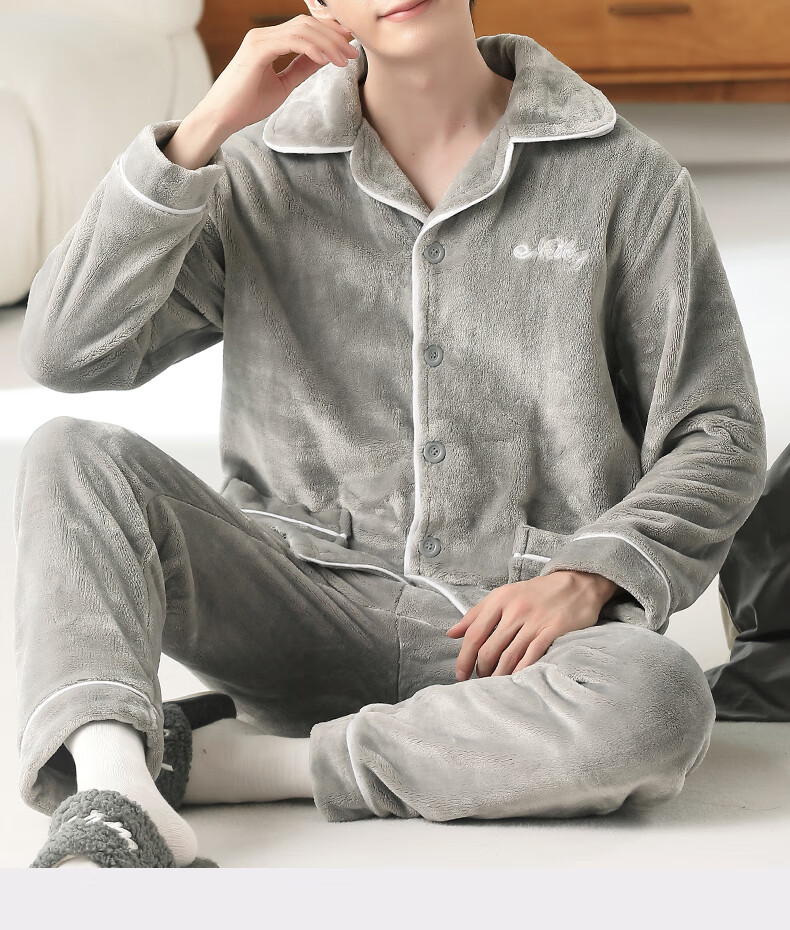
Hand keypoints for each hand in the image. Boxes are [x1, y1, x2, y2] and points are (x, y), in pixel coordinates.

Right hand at [190, 14, 359, 141]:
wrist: (221, 117)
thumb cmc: (246, 104)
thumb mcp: (283, 84)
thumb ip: (302, 68)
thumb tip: (324, 57)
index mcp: (269, 41)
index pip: (304, 28)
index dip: (329, 34)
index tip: (348, 46)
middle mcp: (263, 35)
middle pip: (307, 24)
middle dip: (333, 36)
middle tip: (353, 51)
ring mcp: (259, 39)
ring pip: (302, 30)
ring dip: (328, 43)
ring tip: (345, 58)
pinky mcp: (257, 50)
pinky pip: (292, 41)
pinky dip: (312, 48)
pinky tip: (326, 59)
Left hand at [446, 571, 620, 679]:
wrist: (576, 584)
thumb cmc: (535, 593)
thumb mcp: (503, 596)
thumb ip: (476, 614)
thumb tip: (452, 633)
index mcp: (499, 599)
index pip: (474, 634)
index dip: (464, 657)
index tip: (461, 673)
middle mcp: (515, 610)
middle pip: (489, 649)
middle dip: (481, 669)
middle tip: (481, 679)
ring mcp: (535, 620)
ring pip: (508, 656)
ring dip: (498, 674)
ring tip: (496, 682)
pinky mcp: (553, 630)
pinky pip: (531, 657)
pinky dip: (521, 672)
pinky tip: (516, 680)